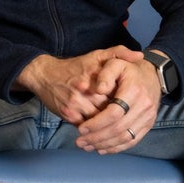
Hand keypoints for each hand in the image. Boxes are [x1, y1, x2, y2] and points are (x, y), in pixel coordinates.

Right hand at [17, 45, 141, 124]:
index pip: (119, 93)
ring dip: (107, 125)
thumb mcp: (96, 55)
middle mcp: (86, 90)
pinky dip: (94, 129)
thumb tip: (140, 56)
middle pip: (110, 109)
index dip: (128, 100)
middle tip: (128, 118)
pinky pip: (87, 127)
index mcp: (96, 75)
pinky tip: (100, 128)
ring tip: (115, 125)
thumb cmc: (74, 67)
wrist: (44, 75)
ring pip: (99, 121)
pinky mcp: (68, 114)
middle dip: (119, 115)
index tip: (133, 102)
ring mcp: (76, 104)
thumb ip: (119, 53)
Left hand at [76, 57, 161, 153]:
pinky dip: (117, 148)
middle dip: (97, 137)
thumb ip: (106, 74)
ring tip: (87, 147)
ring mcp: (148, 117)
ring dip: (105, 145)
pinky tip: (101, 149)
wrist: (152, 75)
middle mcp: (144, 106)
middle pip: (119, 128)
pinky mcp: (148, 125)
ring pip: (126, 137)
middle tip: (80, 141)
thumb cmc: (127, 69)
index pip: (114, 113)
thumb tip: (99, 89)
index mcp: (134, 90)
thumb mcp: (115, 62)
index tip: (81, 128)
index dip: (96, 123)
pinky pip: (133, 140)